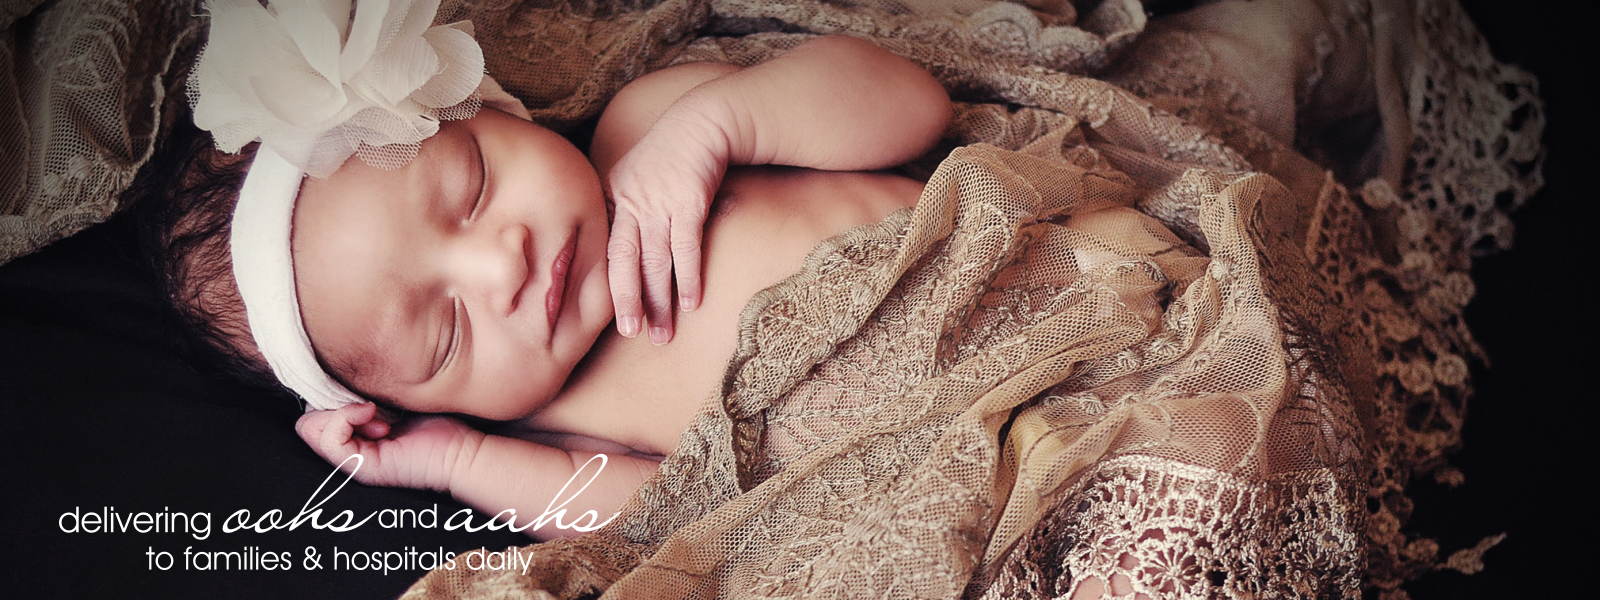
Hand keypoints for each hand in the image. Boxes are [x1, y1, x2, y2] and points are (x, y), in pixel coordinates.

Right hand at [295, 403, 483, 492]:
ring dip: (341, 412)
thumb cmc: (433, 423)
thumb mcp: (389, 399)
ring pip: (310, 428)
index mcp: (352, 435)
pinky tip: (372, 414)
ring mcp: (352, 461)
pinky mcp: (362, 468)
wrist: (459, 450)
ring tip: (375, 413)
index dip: (328, 395)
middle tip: (369, 405)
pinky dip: (345, 418)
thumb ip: (362, 392)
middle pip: (306, 420)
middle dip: (331, 403)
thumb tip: (336, 372)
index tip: (363, 393)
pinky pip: (330, 439)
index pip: (310, 411)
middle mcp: (348, 450)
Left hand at [604, 108, 728, 343]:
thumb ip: (626, 209)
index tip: (602, 316)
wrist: (705, 122)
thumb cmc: (673, 153)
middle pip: (623, 261)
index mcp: (613, 197)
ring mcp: (658, 202)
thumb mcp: (637, 175)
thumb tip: (625, 251)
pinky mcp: (688, 202)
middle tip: (630, 334)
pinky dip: (688, 277)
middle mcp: (631, 201)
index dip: (603, 284)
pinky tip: (691, 304)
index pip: (604, 249)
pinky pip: (686, 248)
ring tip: (662, 333)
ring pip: (655, 261)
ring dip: (659, 301)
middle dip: (626, 301)